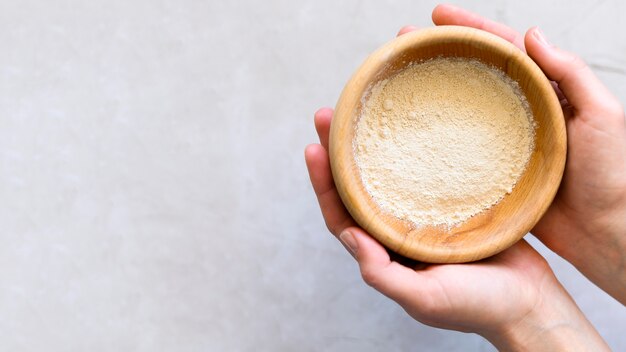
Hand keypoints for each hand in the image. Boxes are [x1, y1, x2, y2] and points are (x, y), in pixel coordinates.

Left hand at [305, 108, 607, 349]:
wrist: (532, 304)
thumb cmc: (478, 307)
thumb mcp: (424, 298)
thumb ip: (382, 272)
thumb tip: (348, 236)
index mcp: (384, 253)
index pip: (340, 215)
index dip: (323, 183)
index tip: (313, 146)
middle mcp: (397, 233)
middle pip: (357, 189)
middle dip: (339, 153)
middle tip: (329, 114)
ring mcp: (424, 219)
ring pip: (386, 178)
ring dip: (369, 148)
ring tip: (360, 112)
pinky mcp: (453, 207)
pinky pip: (422, 176)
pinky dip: (411, 153)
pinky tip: (410, 129)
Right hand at [431, 3, 625, 304]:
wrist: (603, 233)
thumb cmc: (613, 175)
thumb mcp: (603, 115)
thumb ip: (572, 73)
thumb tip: (533, 34)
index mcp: (547, 92)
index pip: (504, 49)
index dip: (471, 29)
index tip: (438, 15)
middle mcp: (521, 112)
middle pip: (474, 74)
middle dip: (440, 53)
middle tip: (405, 40)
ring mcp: (504, 143)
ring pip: (462, 108)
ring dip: (432, 91)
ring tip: (400, 76)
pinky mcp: (493, 172)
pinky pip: (460, 149)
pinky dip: (438, 136)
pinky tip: (415, 130)